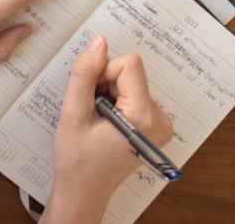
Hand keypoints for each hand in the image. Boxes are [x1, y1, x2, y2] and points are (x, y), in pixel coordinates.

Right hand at [44, 37, 173, 223]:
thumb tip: (99, 42)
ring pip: (132, 81)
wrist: (84, 192)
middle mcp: (161, 118)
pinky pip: (136, 93)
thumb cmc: (77, 160)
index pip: (129, 64)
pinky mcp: (156, 124)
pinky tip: (108, 124)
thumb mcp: (73, 114)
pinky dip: (118, 102)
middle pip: (132, 72)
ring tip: (99, 121)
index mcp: (144, 116)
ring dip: (111, 94)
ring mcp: (162, 123)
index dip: (104, 74)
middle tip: (93, 113)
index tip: (92, 98)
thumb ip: (85, 74)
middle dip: (107, 85)